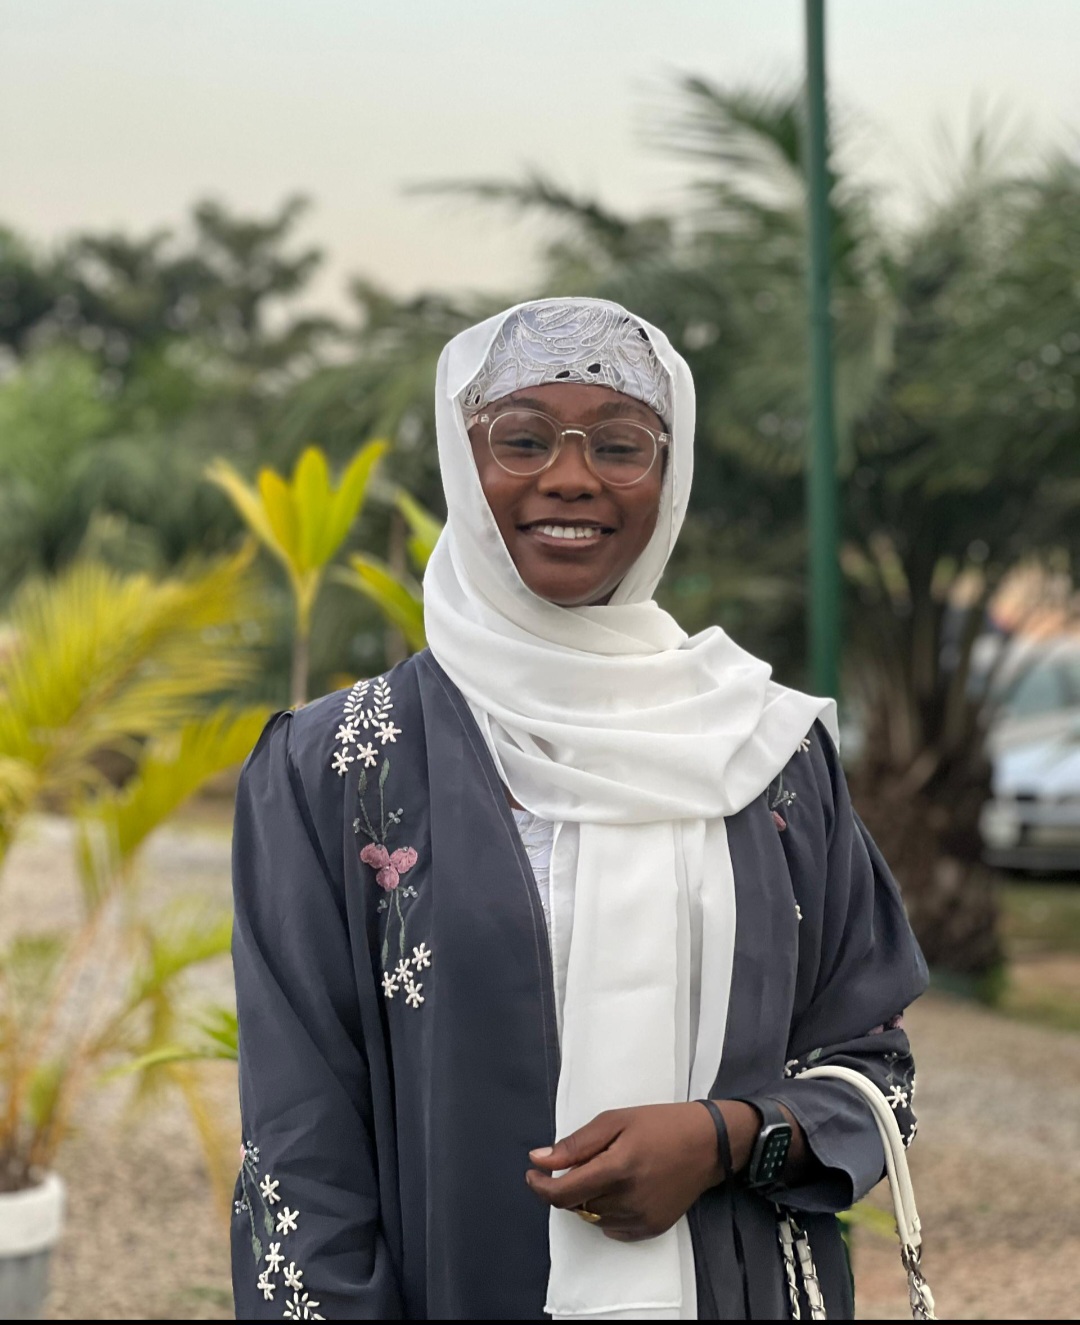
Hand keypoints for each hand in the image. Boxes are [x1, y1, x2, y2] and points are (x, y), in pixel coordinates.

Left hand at [526, 1100, 759, 1241]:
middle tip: (586, 1160)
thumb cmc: (660, 1124)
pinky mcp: (651, 1229)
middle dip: (569, 1184)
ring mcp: (640, 1219)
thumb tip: (538, 1159)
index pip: (563, 1194)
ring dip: (588, 1197)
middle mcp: (627, 1200)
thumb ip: (575, 1144)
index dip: (540, 1186)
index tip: (533, 1173)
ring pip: (593, 1216)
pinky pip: (612, 1227)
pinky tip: (620, 1188)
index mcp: (617, 1168)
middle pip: (576, 1205)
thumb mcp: (615, 1120)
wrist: (708, 1145)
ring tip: (608, 1170)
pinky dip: (606, 1211)